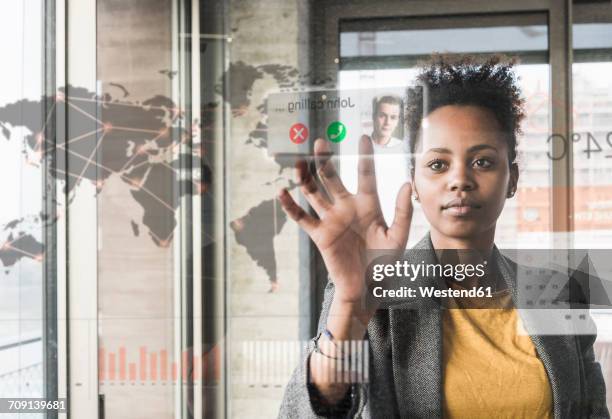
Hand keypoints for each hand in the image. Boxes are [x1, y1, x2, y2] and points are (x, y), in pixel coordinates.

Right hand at [278, 136, 413, 305]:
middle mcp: (348, 208)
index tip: (363, 137)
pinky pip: (302, 217)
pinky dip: (290, 206)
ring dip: (306, 178)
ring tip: (299, 163)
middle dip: (326, 161)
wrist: (367, 288)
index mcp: (369, 206)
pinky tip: (281, 192)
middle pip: (333, 178)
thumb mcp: (398, 237)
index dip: (364, 156)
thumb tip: (406, 183)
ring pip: (315, 193)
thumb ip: (402, 211)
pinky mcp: (320, 234)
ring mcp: (332, 220)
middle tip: (320, 143)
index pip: (366, 175)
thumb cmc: (386, 264)